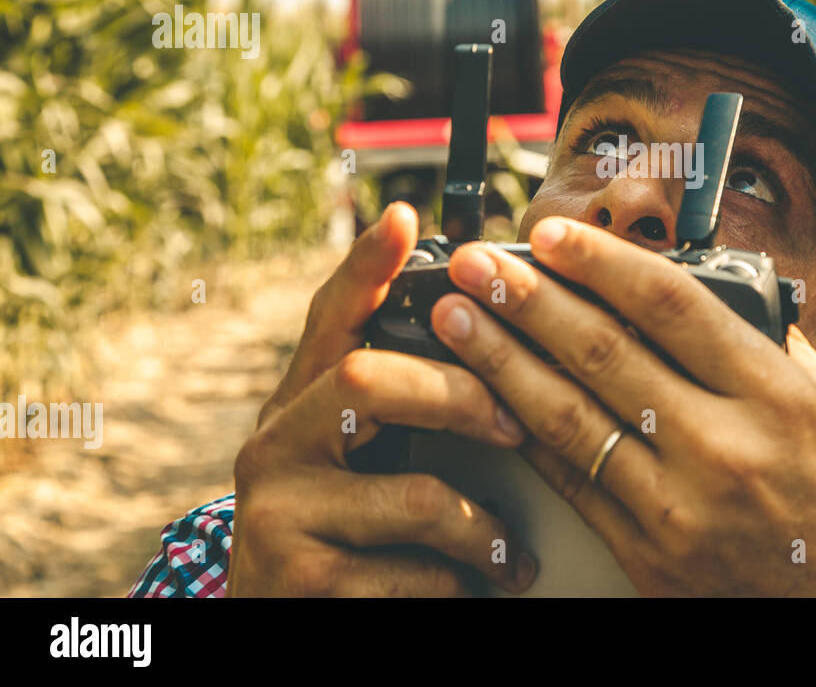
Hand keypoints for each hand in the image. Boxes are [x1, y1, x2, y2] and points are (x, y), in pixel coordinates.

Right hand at [227, 203, 537, 596]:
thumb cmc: (344, 532)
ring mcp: (278, 514)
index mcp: (297, 406)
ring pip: (420, 495)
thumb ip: (399, 402)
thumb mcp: (356, 461)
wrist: (279, 625)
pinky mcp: (299, 582)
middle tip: (515, 426)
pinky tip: (463, 590)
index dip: (365, 266)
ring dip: (484, 528)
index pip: (328, 318)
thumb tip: (488, 331)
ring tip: (509, 551)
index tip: (403, 218)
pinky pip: (418, 574)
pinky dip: (459, 585)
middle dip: (460, 395)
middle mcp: (273, 446)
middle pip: (370, 379)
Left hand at [427, 217, 815, 596]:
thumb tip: (706, 288)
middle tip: (477, 263)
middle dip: (529, 300)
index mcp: (777, 396)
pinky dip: (528, 435)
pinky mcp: (650, 555)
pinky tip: (492, 398)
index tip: (553, 233)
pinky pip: (574, 483)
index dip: (602, 261)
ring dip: (503, 361)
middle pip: (606, 353)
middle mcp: (726, 448)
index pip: (672, 305)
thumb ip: (771, 346)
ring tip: (458, 320)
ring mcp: (682, 508)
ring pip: (572, 418)